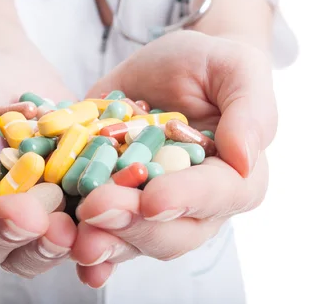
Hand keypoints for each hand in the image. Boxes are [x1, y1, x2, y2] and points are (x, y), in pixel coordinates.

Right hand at [0, 45, 77, 276]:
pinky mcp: (52, 216)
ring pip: (20, 252)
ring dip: (41, 246)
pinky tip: (93, 238)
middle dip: (0, 231)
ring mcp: (9, 223)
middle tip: (26, 215)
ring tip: (64, 230)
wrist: (5, 70)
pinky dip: (80, 245)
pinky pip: (64, 240)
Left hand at [70, 31, 276, 286]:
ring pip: (130, 240)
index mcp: (235, 178)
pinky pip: (98, 228)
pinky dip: (79, 243)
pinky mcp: (112, 197)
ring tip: (74, 240)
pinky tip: (60, 245)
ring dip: (102, 242)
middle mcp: (194, 205)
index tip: (153, 199)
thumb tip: (245, 157)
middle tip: (96, 210)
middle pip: (169, 231)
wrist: (172, 66)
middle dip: (132, 225)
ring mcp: (150, 208)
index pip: (217, 196)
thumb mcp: (236, 70)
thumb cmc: (210, 65)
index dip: (186, 200)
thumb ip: (249, 111)